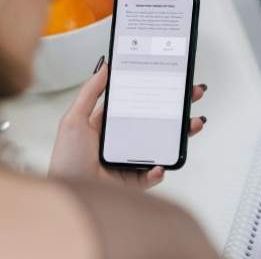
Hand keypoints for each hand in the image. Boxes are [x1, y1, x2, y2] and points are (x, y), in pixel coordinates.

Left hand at [49, 62, 207, 188]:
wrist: (68, 193)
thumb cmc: (66, 158)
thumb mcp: (74, 119)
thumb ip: (89, 92)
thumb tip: (104, 67)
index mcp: (110, 124)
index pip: (139, 103)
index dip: (155, 91)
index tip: (172, 79)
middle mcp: (123, 141)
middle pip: (157, 120)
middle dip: (178, 107)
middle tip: (193, 94)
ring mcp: (131, 160)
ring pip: (163, 144)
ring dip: (181, 135)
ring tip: (193, 124)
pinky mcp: (135, 181)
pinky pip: (154, 174)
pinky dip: (161, 169)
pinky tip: (161, 164)